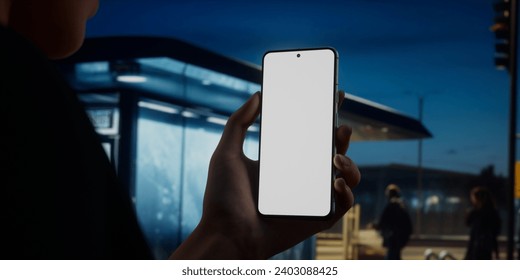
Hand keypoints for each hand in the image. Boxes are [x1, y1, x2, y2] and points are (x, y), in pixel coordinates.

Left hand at [170, 91, 360, 258]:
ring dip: (349, 165)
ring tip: (336, 158)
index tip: (335, 97)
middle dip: (342, 138)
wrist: (226, 235)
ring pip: (344, 176)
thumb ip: (238, 123)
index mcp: (283, 161)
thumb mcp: (226, 154)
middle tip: (340, 127)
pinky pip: (343, 204)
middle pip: (331, 152)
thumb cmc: (223, 198)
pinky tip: (335, 183)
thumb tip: (257, 94)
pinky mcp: (318, 218)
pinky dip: (346, 193)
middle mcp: (300, 177)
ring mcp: (311, 198)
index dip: (324, 117)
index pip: (309, 135)